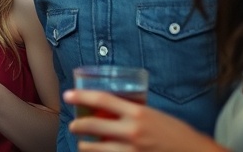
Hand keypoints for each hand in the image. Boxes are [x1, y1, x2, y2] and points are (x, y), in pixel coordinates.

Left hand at [63, 90, 224, 151]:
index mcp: (138, 113)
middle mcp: (132, 130)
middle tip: (73, 125)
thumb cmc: (175, 133)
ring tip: (83, 144)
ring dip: (85, 145)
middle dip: (78, 125)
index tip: (67, 95)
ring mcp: (131, 150)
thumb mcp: (153, 115)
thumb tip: (111, 108)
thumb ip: (132, 112)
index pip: (102, 99)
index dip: (81, 96)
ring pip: (95, 147)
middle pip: (92, 124)